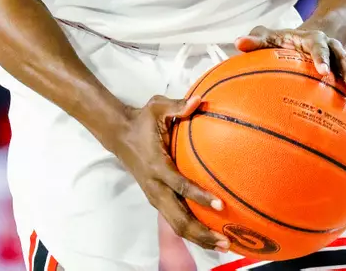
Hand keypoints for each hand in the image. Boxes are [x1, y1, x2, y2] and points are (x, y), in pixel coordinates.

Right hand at [109, 95, 229, 252]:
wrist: (119, 135)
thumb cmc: (142, 121)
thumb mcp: (157, 107)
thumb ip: (177, 105)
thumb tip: (198, 100)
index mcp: (157, 166)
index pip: (180, 186)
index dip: (199, 196)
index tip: (220, 204)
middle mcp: (155, 188)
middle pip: (178, 219)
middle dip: (201, 233)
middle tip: (225, 241)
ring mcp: (155, 197)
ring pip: (176, 225)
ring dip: (198, 237)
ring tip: (222, 245)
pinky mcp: (157, 200)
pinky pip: (175, 220)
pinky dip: (191, 231)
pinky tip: (208, 236)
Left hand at [236, 26, 345, 115]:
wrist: (313, 37)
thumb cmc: (285, 42)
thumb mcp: (271, 37)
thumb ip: (257, 40)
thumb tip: (238, 42)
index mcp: (314, 39)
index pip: (318, 46)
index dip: (321, 58)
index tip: (322, 72)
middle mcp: (335, 49)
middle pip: (345, 60)